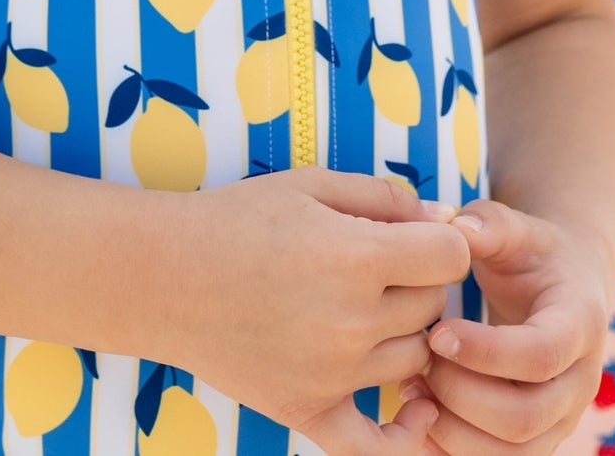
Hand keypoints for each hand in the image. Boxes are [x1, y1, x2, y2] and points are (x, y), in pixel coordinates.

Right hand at [170, 168, 469, 451]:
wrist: (164, 275)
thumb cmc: (238, 219)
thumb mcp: (313, 185)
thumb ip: (385, 197)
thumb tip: (446, 220)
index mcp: (356, 257)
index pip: (450, 257)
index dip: (442, 240)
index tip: (418, 235)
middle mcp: (351, 322)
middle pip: (433, 307)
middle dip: (418, 281)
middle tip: (376, 266)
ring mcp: (331, 374)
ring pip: (413, 359)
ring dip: (402, 334)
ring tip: (362, 308)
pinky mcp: (306, 410)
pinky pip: (375, 445)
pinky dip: (404, 435)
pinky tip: (414, 410)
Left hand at [407, 201, 609, 453]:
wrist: (563, 287)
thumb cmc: (532, 254)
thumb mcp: (518, 228)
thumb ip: (490, 223)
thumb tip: (457, 228)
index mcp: (579, 323)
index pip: (540, 356)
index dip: (486, 352)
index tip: (438, 332)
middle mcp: (579, 382)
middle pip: (524, 417)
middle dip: (461, 394)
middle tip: (420, 359)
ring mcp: (560, 417)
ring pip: (511, 454)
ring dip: (453, 430)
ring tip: (412, 388)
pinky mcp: (536, 438)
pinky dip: (451, 449)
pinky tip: (419, 414)